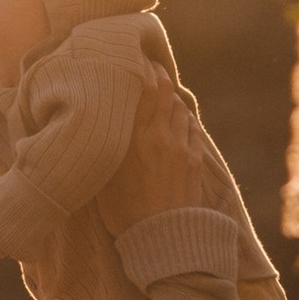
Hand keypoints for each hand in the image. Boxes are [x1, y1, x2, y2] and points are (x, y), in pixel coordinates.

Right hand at [95, 70, 210, 237]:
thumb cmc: (124, 213)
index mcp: (135, 139)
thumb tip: (105, 120)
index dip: (141, 69)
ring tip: (159, 93)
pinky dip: (181, 118)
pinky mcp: (194, 159)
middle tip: (148, 67)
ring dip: (169, 96)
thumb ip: (109, 145)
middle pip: (164, 90)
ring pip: (178, 106)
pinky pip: (189, 127)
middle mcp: (160, 136)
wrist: (162, 241)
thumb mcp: (105, 177)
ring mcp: (180, 146)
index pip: (144, 88)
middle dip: (157, 75)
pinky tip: (173, 120)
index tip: (134, 58)